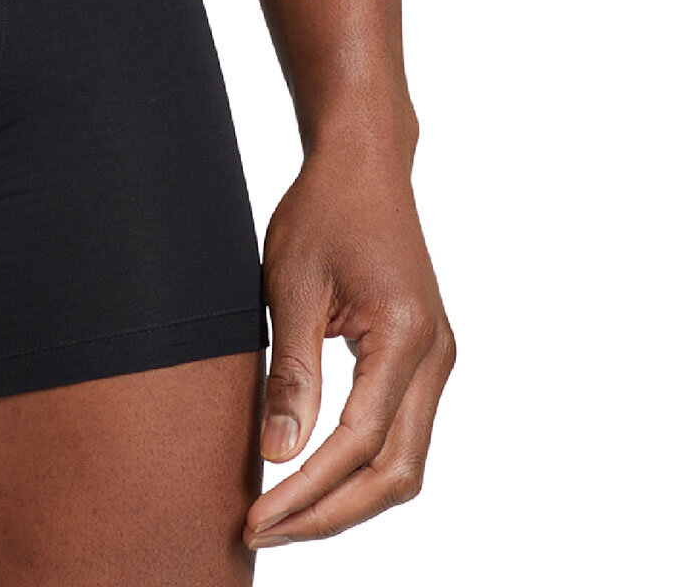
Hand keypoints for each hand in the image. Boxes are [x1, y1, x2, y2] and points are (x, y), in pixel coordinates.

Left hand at [246, 140, 454, 550]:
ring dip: (346, 499)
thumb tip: (278, 453)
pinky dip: (360, 468)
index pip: (359, 443)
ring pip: (404, 463)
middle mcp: (435, 358)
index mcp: (405, 338)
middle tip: (265, 530)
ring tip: (282, 516)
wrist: (363, 164)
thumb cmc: (323, 211)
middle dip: (329, 513)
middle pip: (395, 474)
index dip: (308, 492)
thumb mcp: (291, 285)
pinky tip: (312, 478)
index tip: (259, 519)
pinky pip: (401, 434)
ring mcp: (436, 361)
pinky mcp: (424, 359)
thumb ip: (291, 372)